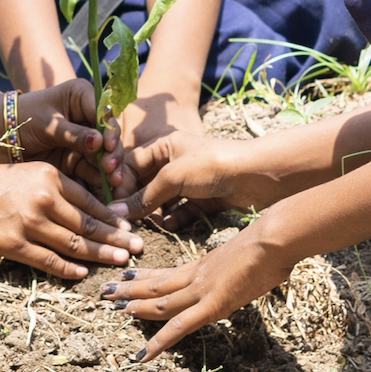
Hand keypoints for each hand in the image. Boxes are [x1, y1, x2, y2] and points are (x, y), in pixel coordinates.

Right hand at [0, 161, 143, 280]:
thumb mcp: (32, 173)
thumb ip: (59, 188)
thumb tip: (91, 210)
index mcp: (51, 177)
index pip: (91, 201)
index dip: (113, 218)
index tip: (130, 228)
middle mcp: (44, 199)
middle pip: (89, 224)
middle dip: (117, 238)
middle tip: (139, 248)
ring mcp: (30, 224)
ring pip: (74, 244)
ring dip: (100, 255)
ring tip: (121, 261)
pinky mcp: (15, 245)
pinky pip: (49, 261)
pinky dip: (68, 269)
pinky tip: (84, 274)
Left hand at [15, 78, 135, 198]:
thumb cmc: (22, 118)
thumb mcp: (48, 124)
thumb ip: (74, 134)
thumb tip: (100, 143)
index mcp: (83, 97)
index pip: (103, 113)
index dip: (109, 131)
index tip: (108, 146)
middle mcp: (87, 118)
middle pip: (107, 137)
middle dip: (111, 153)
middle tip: (111, 169)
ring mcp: (84, 141)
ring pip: (103, 156)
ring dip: (109, 169)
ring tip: (114, 183)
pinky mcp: (77, 160)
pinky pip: (91, 170)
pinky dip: (99, 180)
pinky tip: (106, 189)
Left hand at [100, 218, 295, 358]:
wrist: (275, 238)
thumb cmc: (273, 241)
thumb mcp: (252, 252)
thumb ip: (243, 264)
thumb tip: (250, 270)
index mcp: (207, 264)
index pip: (170, 272)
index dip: (147, 275)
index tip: (128, 275)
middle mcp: (198, 276)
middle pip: (157, 284)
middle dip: (129, 288)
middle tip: (104, 291)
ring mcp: (202, 290)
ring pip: (159, 301)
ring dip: (134, 306)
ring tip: (111, 309)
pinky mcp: (211, 305)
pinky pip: (179, 327)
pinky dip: (158, 342)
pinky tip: (143, 355)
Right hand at [113, 91, 214, 227]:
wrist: (256, 176)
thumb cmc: (212, 165)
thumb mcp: (173, 177)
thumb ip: (145, 195)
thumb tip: (118, 211)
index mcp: (164, 146)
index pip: (131, 164)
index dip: (120, 183)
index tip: (114, 203)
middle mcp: (175, 162)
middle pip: (145, 184)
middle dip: (136, 202)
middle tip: (127, 221)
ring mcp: (189, 182)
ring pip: (162, 201)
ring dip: (154, 213)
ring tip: (150, 225)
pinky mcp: (202, 199)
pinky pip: (180, 212)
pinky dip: (174, 219)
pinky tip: (170, 225)